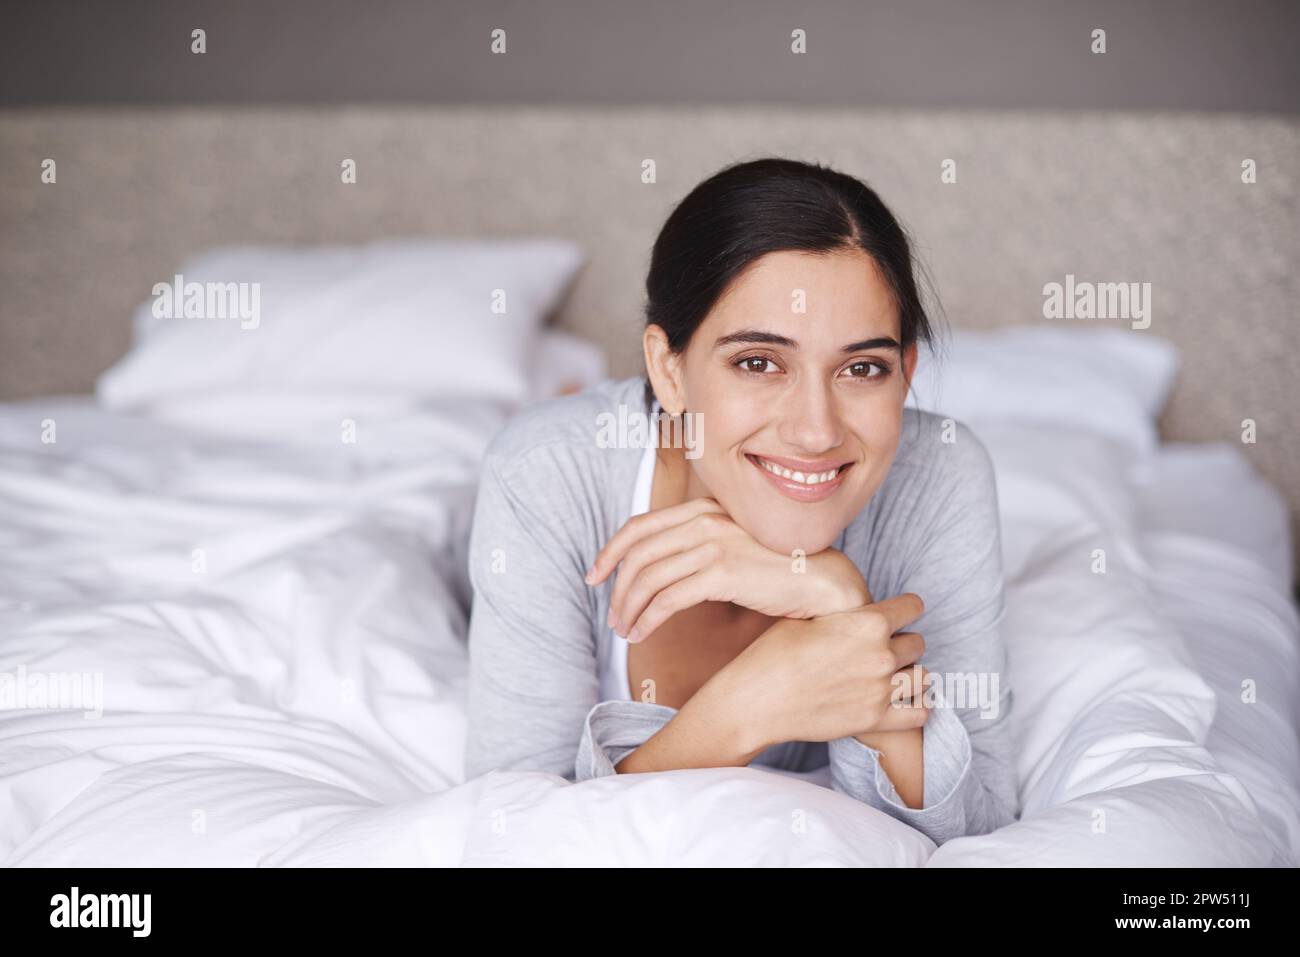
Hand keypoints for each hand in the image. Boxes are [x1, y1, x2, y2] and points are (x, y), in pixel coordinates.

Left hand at [584, 497, 871, 641]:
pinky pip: (667, 599)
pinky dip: (647, 619)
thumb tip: (658, 568)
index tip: (595, 575)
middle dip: (616, 588)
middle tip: (611, 614)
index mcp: (703, 507)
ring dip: (628, 608)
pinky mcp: (722, 574)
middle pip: (638, 554)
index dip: (609, 552)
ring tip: (625, 630)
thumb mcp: (734, 543)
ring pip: (648, 579)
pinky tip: (642, 634)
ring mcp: (714, 544)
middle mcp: (705, 520)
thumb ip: (699, 544)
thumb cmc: (779, 568)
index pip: (639, 526)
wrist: (822, 580)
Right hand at [707, 592, 932, 752]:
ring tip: (893, 675)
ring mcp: (881, 690)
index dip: (905, 608)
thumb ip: (843, 613)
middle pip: (917, 643)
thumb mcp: (807, 617)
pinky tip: (900, 700)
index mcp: (867, 622)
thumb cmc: (773, 654)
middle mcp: (881, 655)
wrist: (756, 701)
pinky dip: (915, 706)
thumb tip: (854, 604)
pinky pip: (920, 712)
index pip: (913, 607)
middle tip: (882, 648)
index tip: (899, 613)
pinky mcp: (875, 720)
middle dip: (902, 643)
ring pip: (923, 677)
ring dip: (910, 673)